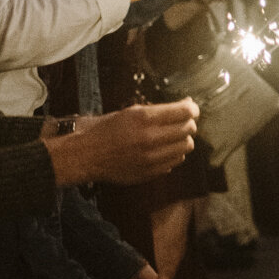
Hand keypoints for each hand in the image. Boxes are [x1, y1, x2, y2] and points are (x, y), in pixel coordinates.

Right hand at [46, 99, 199, 185]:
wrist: (86, 155)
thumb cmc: (106, 129)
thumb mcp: (130, 112)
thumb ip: (158, 110)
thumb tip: (186, 106)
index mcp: (143, 118)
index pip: (184, 112)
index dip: (192, 108)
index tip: (191, 108)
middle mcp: (149, 138)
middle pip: (188, 129)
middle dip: (188, 123)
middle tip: (181, 121)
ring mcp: (150, 158)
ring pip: (185, 147)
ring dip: (182, 139)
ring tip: (171, 136)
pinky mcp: (149, 172)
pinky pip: (175, 162)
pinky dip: (173, 154)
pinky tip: (163, 149)